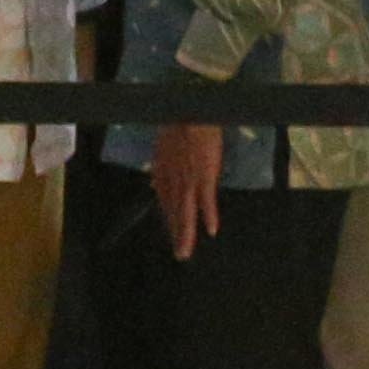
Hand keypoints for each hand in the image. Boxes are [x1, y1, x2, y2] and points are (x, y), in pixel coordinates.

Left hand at [150, 124, 221, 260]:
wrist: (189, 114)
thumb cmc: (180, 123)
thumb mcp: (165, 145)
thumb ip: (164, 163)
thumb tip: (157, 178)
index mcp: (162, 171)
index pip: (164, 199)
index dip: (168, 215)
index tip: (171, 229)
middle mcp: (171, 180)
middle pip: (172, 211)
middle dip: (174, 233)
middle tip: (178, 253)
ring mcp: (187, 181)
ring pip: (184, 213)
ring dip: (185, 235)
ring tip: (185, 253)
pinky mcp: (204, 178)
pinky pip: (206, 202)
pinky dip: (208, 217)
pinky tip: (211, 231)